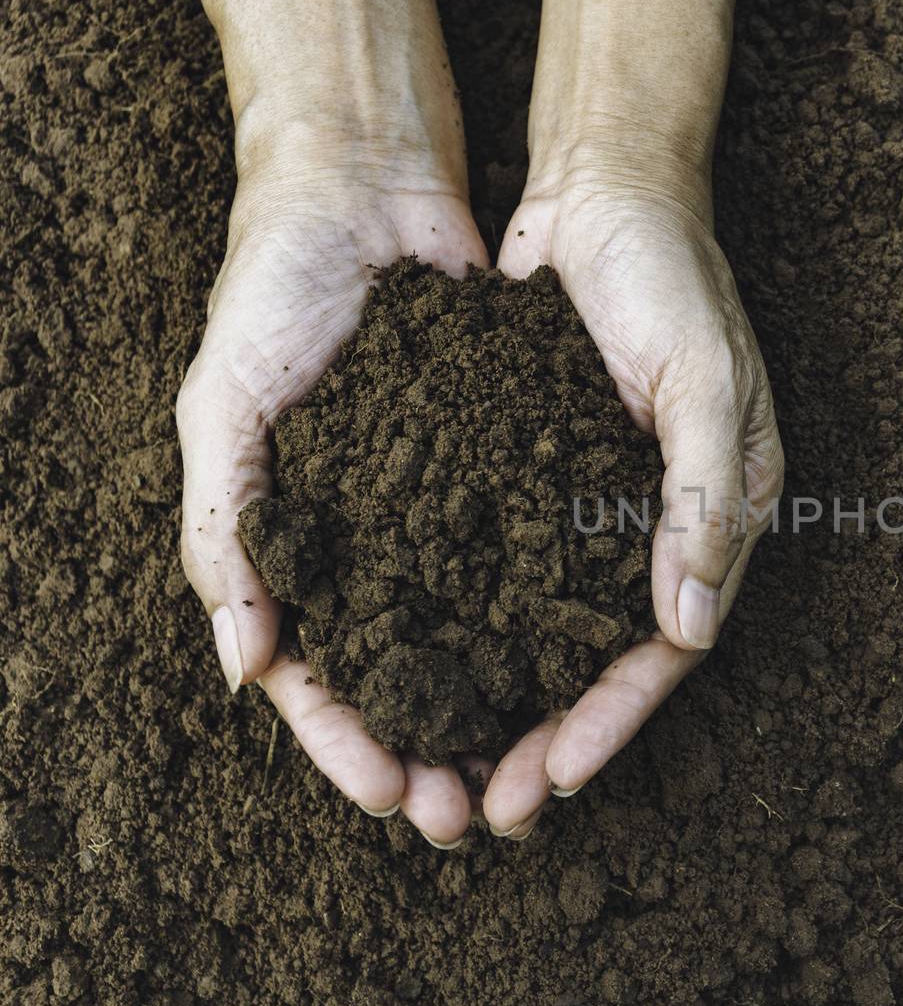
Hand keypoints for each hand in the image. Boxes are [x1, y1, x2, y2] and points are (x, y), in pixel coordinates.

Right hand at [181, 0, 488, 847]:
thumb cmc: (274, 292)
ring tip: (530, 767)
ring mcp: (441, 510)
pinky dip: (544, 617)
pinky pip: (527, 559)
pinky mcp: (506, 469)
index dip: (349, 744)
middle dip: (436, 752)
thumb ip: (224, 528)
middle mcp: (374, 541)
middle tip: (473, 813)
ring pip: (474, 637)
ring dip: (499, 709)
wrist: (364, 191)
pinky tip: (576, 664)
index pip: (317, 676)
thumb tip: (243, 667)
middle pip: (405, 677)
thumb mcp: (224, 403)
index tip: (393, 796)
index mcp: (296, 544)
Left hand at [480, 170, 783, 836]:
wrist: (604, 190)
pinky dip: (475, 623)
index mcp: (719, 515)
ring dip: (508, 702)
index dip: (615, 716)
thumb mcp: (705, 379)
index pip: (668, 644)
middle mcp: (657, 526)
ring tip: (449, 764)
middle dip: (554, 737)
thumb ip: (707, 498)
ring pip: (549, 630)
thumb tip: (692, 629)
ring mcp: (594, 506)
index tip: (558, 774)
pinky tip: (425, 664)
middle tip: (491, 806)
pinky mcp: (537, 478)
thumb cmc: (672, 276)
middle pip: (604, 659)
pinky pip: (509, 569)